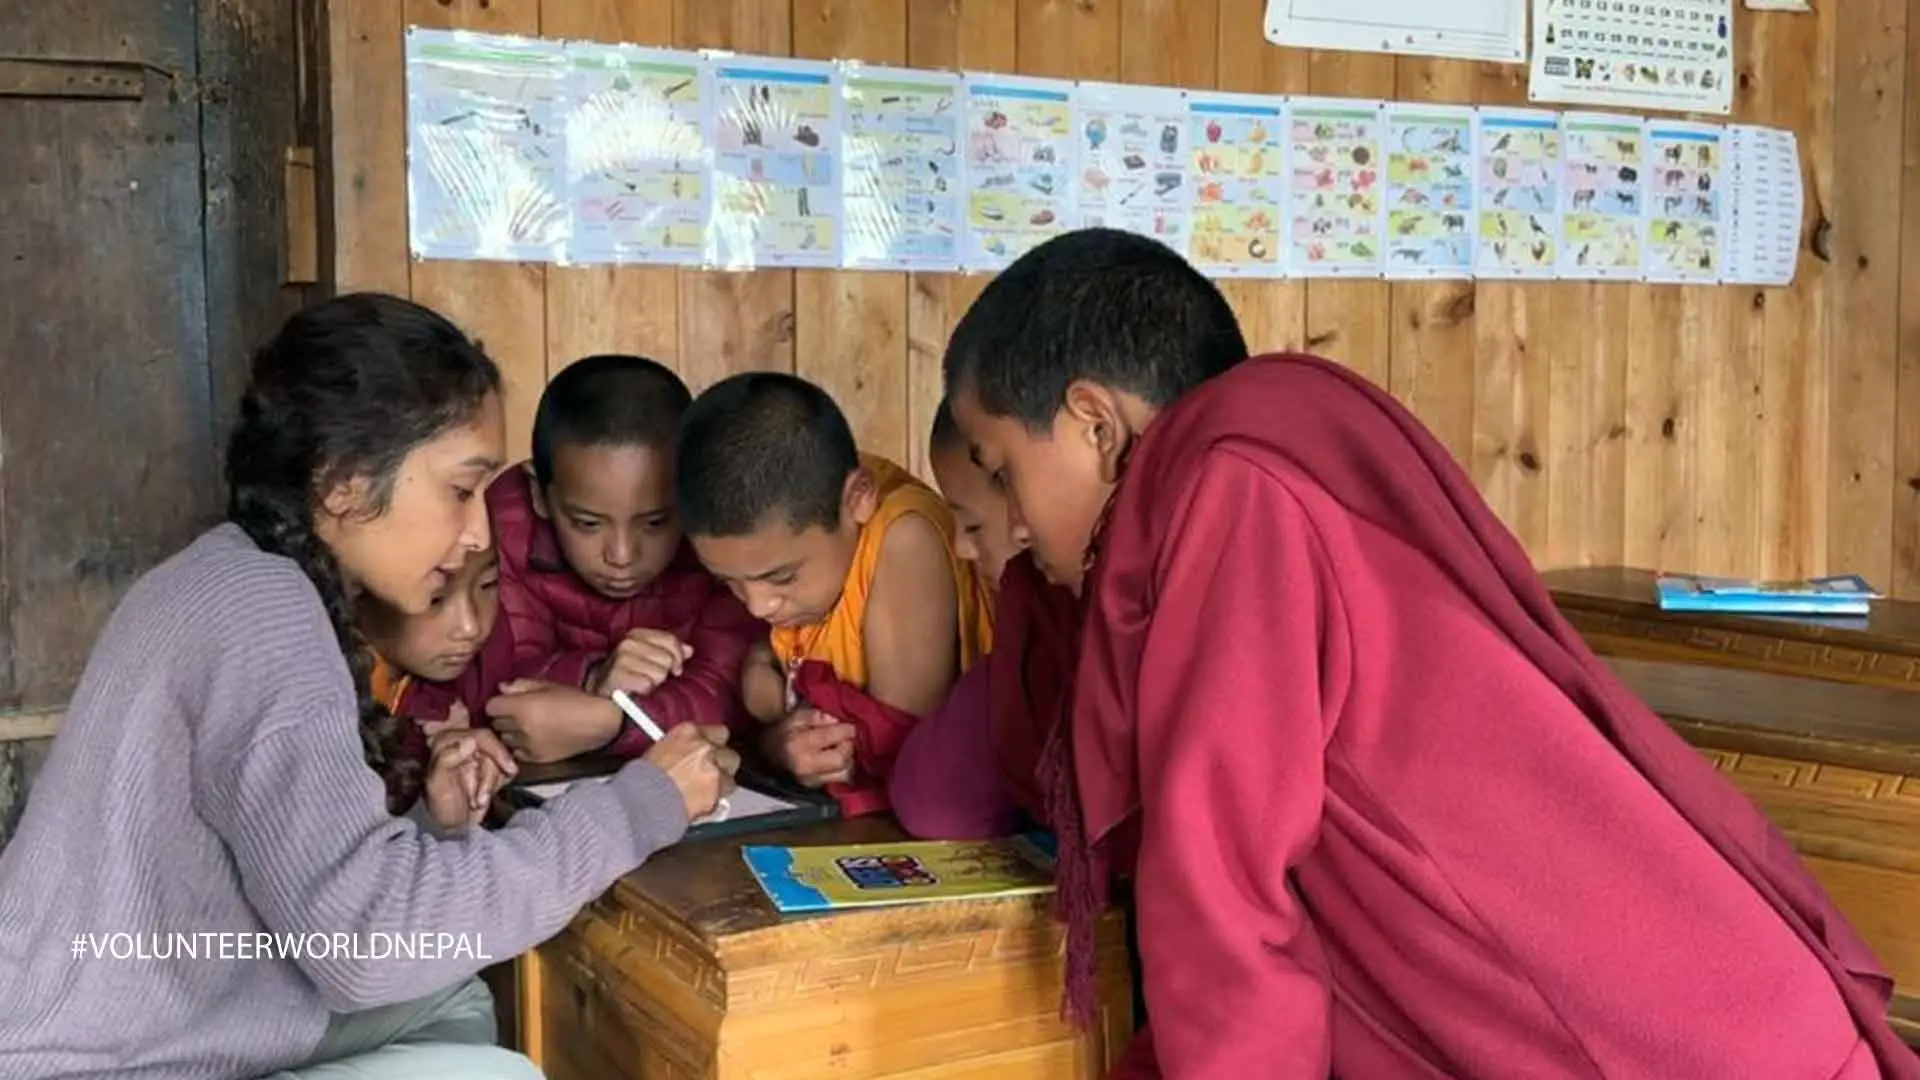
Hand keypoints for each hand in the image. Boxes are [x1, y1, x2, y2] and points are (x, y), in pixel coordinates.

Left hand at [421, 703, 517, 830]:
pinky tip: (483, 797)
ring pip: (500, 764)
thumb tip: (470, 741)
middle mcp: (465, 745)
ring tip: (476, 802)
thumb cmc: (440, 804)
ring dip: (489, 787)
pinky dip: (496, 787)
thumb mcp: (437, 782)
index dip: (497, 751)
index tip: (508, 768)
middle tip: (482, 799)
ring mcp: (478, 757)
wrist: (450, 825)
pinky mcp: (489, 770)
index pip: (481, 737)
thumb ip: (448, 759)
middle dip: (490, 778)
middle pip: (495, 751)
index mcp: (449, 742)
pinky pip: (504, 773)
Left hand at [485, 680, 621, 762]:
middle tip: (519, 712)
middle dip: (505, 717)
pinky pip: (517, 753)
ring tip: (527, 726)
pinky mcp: (537, 758)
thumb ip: (521, 685)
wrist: (600, 722)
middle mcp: (521, 728)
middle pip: (496, 723)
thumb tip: (501, 688)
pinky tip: (535, 738)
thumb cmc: (576, 699)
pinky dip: (521, 746)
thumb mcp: (548, 685)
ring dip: (511, 733)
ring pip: (505, 739)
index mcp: (522, 707)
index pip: (490, 707)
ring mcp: (528, 746)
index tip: (508, 701)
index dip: (499, 703)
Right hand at [591, 629, 691, 695]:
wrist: (603, 693)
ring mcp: (620, 659)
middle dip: (664, 673)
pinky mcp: (616, 676)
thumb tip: (689, 650)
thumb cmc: (630, 674)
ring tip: (641, 684)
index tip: (675, 669)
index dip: (678, 657)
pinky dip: (644, 692)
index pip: (671, 641)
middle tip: (650, 679)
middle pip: (668, 659)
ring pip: (659, 673)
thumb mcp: (650, 658)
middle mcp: (628, 643)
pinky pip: (647, 685)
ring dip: (653, 684)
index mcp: (636, 634)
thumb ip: (670, 651)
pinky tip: (636, 692)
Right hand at [643, 722, 739, 820]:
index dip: (713, 745)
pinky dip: (715, 799)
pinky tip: (701, 802)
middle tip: (709, 772)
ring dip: (721, 781)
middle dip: (721, 763)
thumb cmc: (641, 780)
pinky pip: (725, 794)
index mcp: (687, 732)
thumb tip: (688, 756)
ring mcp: (712, 768)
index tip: (709, 752)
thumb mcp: (658, 752)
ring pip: (730, 773)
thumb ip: (681, 750)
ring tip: (704, 790)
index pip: (716, 731)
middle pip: (728, 752)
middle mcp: (703, 747)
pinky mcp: (716, 790)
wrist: (641, 801)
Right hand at [762, 708, 857, 787]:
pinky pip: (839, 780)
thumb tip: (835, 720)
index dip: (846, 730)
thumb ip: (815, 716)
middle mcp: (805, 766)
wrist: (766, 754)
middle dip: (847, 746)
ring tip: (839, 749)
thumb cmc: (782, 733)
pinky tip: (837, 760)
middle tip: (844, 738)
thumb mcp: (794, 717)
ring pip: (844, 773)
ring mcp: (810, 780)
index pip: (834, 738)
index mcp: (799, 745)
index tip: (848, 726)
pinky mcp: (815, 787)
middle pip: (842, 758)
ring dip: (847, 759)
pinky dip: (843, 769)